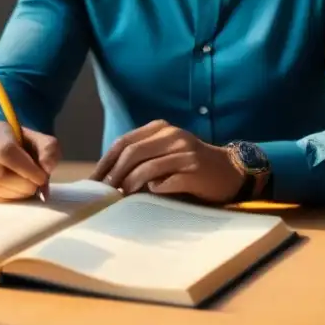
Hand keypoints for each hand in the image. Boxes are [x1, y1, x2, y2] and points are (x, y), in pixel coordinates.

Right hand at [0, 121, 60, 202]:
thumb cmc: (20, 142)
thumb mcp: (38, 138)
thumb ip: (48, 150)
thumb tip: (46, 170)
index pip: (5, 153)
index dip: (26, 169)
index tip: (42, 177)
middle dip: (24, 185)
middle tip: (37, 184)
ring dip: (19, 194)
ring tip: (29, 186)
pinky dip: (11, 199)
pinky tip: (18, 190)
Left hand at [90, 120, 244, 203]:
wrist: (230, 170)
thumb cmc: (190, 164)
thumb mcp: (165, 151)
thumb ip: (141, 156)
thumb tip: (107, 176)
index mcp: (161, 128)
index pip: (124, 142)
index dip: (106, 161)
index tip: (94, 180)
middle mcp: (173, 136)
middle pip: (132, 153)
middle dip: (114, 174)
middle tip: (105, 192)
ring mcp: (186, 153)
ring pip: (148, 167)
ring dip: (130, 184)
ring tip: (122, 196)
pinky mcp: (196, 172)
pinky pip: (168, 182)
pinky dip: (155, 189)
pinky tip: (150, 195)